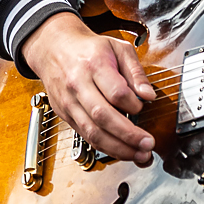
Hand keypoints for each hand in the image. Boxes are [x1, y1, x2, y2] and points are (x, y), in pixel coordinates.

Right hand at [20, 12, 156, 165]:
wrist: (54, 49)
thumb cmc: (89, 49)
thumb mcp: (118, 48)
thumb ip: (136, 72)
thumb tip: (149, 95)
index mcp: (94, 65)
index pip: (116, 92)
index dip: (133, 104)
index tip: (142, 106)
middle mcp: (78, 86)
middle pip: (103, 116)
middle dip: (128, 135)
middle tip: (148, 145)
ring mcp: (69, 103)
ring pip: (92, 132)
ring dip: (118, 148)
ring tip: (139, 155)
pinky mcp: (65, 115)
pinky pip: (85, 136)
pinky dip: (105, 147)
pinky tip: (121, 151)